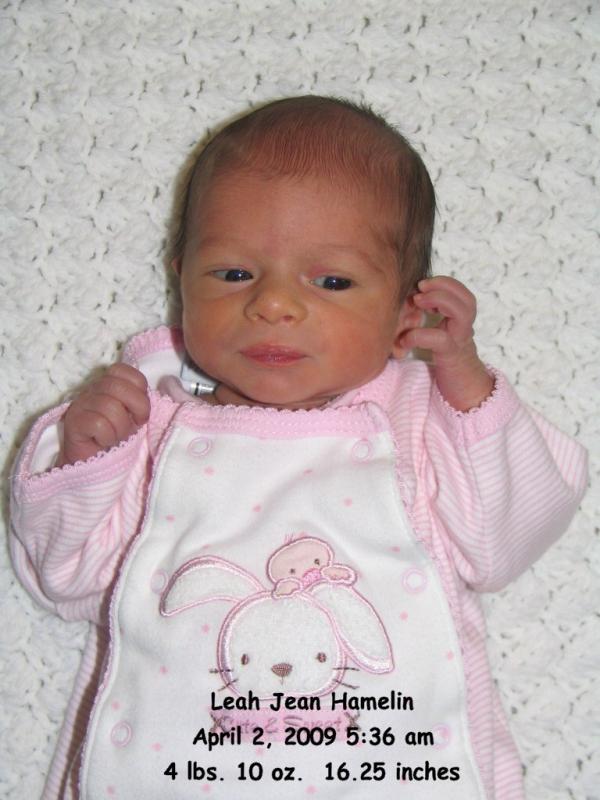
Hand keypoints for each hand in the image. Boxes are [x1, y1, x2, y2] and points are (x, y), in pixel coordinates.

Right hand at [57, 364, 149, 466]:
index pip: (125, 371)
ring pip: (109, 406)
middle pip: (119, 387)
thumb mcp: (134, 418)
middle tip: (133, 427)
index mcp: (108, 384)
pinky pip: (98, 423)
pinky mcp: (73, 422)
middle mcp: (92, 390)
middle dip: (136, 409)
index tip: (140, 412)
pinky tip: (103, 441)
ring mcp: (80, 405)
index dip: (139, 391)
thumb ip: (141, 401)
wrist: (93, 466)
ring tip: (116, 437)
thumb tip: (160, 389)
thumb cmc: (117, 440)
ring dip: (120, 428)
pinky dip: (107, 436)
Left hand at [399, 276, 493, 410]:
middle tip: (420, 288)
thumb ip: (421, 320)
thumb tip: (400, 304)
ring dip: (440, 300)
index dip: (444, 283)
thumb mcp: (432, 336)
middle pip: (468, 299)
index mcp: (460, 322)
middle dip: (444, 286)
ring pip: (462, 313)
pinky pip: (440, 339)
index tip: (421, 284)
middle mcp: (464, 329)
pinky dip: (419, 335)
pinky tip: (404, 340)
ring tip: (417, 302)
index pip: (462, 293)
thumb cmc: (442, 363)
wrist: (462, 393)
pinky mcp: (451, 357)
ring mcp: (460, 342)